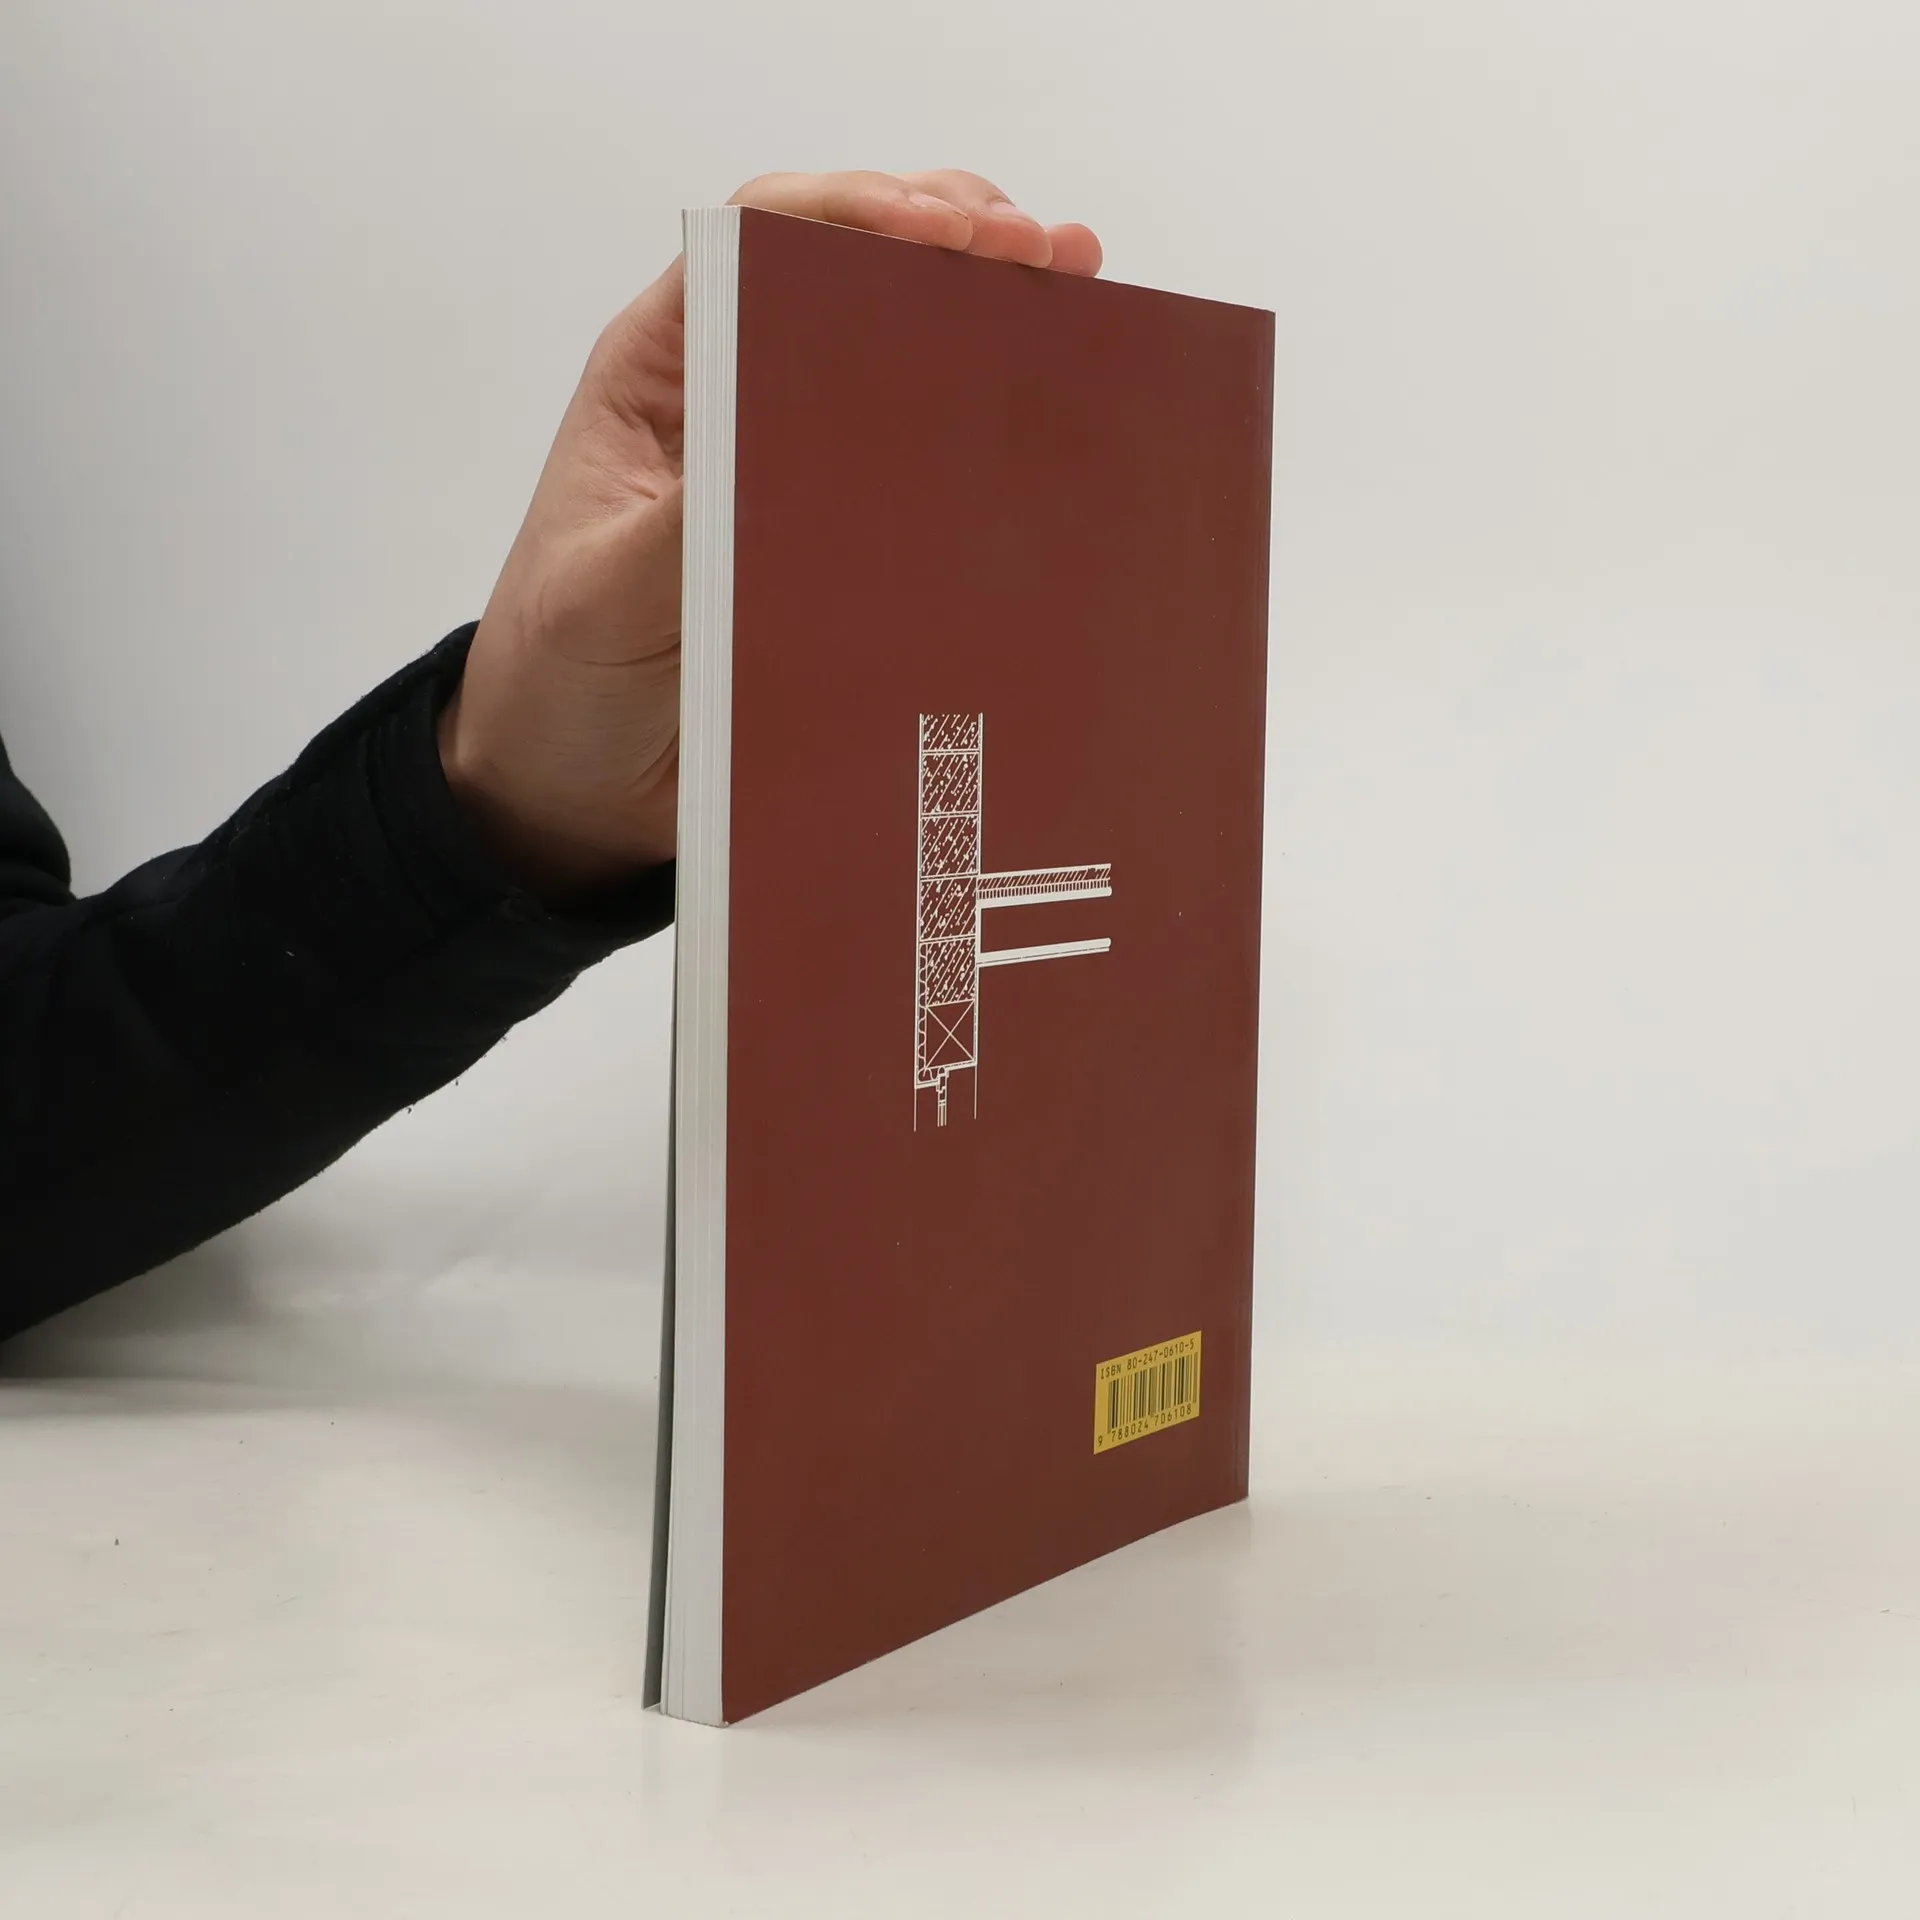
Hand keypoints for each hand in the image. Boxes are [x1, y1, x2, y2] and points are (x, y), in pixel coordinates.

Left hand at [438, 170, 1102, 903]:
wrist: (574, 781)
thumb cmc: (562, 675)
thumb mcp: (608, 598)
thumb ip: (685, 527)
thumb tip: (787, 451)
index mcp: (666, 375)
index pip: (763, 240)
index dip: (860, 212)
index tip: (948, 230)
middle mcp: (738, 396)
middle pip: (852, 271)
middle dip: (953, 238)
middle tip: (1044, 253)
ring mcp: (797, 463)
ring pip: (903, 352)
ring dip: (989, 313)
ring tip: (1077, 294)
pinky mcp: (843, 536)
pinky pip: (927, 462)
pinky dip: (993, 428)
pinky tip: (1058, 412)